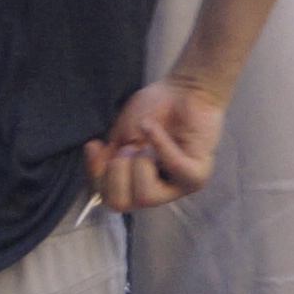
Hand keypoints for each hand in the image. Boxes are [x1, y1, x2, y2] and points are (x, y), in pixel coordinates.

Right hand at [85, 79, 228, 211]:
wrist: (183, 88)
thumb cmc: (152, 111)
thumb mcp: (119, 137)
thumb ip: (105, 159)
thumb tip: (96, 165)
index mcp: (134, 186)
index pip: (107, 200)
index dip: (96, 175)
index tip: (96, 146)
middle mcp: (157, 192)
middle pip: (120, 205)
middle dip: (116, 171)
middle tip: (130, 147)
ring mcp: (178, 187)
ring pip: (145, 197)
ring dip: (139, 162)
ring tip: (147, 143)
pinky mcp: (197, 174)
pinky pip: (172, 168)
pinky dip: (159, 144)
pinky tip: (150, 127)